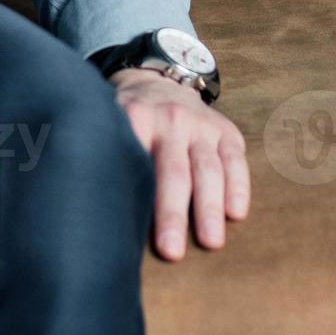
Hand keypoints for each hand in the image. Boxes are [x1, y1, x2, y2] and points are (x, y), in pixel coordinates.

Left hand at [112, 68, 249, 259]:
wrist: (157, 82)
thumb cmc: (127, 118)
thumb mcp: (109, 124)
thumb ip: (108, 155)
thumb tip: (97, 208)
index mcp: (136, 118)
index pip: (137, 162)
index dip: (137, 197)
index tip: (132, 231)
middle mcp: (171, 119)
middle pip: (174, 172)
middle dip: (173, 213)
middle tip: (172, 252)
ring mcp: (201, 124)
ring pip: (208, 168)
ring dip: (210, 207)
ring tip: (211, 242)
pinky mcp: (226, 131)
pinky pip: (235, 160)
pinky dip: (238, 187)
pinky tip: (236, 214)